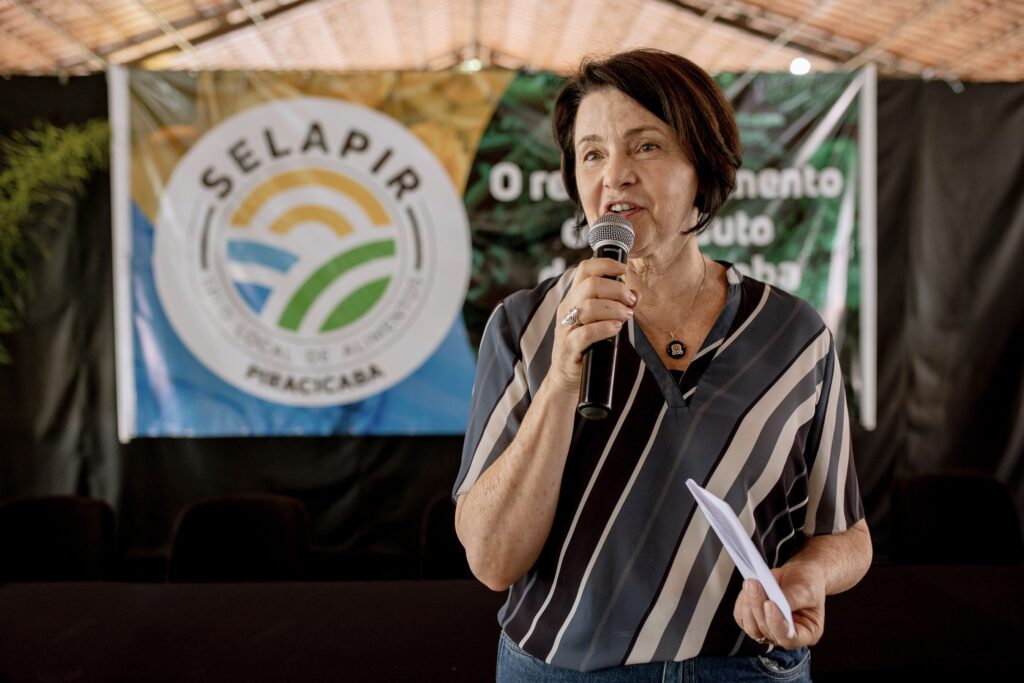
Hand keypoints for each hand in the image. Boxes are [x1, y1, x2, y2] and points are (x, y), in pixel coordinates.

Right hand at [547, 258, 635, 392]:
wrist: (565, 377)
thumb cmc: (583, 346)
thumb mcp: (598, 321)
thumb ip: (616, 306)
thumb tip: (636, 294)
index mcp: (573, 298)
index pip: (585, 269)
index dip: (606, 264)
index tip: (624, 270)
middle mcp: (567, 308)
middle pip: (591, 284)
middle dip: (617, 290)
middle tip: (630, 301)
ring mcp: (567, 327)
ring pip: (590, 306)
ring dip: (615, 309)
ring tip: (626, 316)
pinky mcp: (570, 346)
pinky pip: (587, 332)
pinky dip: (605, 328)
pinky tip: (616, 328)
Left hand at [733, 563, 825, 649]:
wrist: (798, 576)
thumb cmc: (808, 585)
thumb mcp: (808, 590)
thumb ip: (793, 598)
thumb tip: (776, 602)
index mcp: (807, 633)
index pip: (789, 638)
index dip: (777, 624)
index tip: (769, 604)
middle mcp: (786, 636)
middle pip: (767, 630)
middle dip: (758, 606)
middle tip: (754, 585)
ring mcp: (769, 630)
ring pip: (751, 627)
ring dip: (748, 605)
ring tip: (750, 584)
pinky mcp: (755, 620)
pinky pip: (742, 618)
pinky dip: (742, 604)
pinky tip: (746, 589)